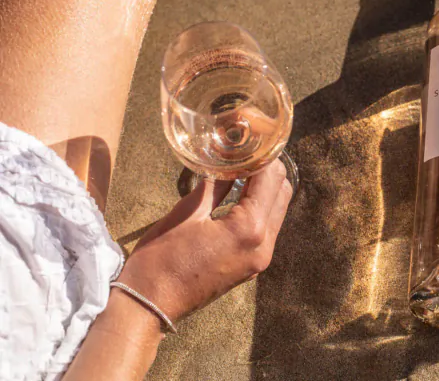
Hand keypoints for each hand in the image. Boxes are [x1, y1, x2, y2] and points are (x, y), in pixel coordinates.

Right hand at [116, 159, 291, 324]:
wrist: (150, 306)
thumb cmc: (161, 260)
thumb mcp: (186, 212)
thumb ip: (215, 184)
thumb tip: (228, 159)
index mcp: (249, 229)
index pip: (271, 178)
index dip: (261, 154)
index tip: (248, 139)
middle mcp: (263, 245)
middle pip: (282, 192)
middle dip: (268, 168)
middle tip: (246, 151)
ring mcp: (260, 259)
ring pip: (278, 210)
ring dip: (266, 188)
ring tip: (243, 169)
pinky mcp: (252, 266)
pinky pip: (268, 227)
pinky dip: (260, 207)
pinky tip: (240, 195)